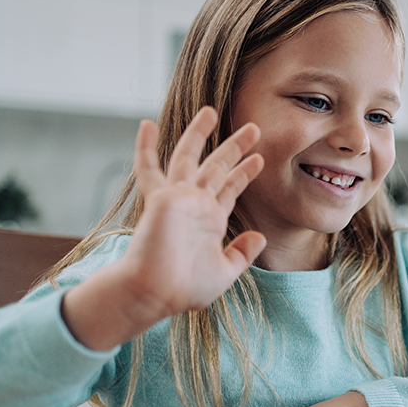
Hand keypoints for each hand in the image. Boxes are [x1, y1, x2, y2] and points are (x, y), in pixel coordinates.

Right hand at [62, 107, 265, 350]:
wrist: (156, 295)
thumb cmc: (184, 289)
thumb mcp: (224, 271)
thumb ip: (242, 253)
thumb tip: (260, 236)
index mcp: (210, 220)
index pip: (229, 188)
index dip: (244, 172)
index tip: (259, 158)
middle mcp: (195, 205)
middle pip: (217, 166)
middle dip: (235, 146)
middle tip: (255, 127)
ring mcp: (177, 199)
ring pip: (190, 158)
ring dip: (200, 134)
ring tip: (213, 111)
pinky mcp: (161, 199)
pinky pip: (150, 168)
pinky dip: (147, 148)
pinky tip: (147, 126)